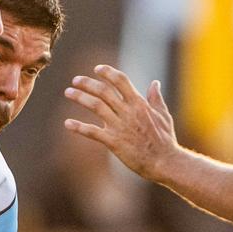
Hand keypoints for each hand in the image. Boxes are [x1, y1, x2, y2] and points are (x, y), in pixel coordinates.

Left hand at [63, 65, 182, 183]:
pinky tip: (67, 123)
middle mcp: (128, 112)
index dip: (108, 72)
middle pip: (104, 91)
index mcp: (139, 104)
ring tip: (68, 92)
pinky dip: (78, 127)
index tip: (97, 69)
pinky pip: (92, 132)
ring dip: (80, 97)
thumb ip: (156, 98)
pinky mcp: (114, 142)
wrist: (164, 162)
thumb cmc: (165, 140)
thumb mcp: (163, 115)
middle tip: (75, 80)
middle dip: (87, 83)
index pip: (121, 81)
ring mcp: (120, 126)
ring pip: (96, 106)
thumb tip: (155, 83)